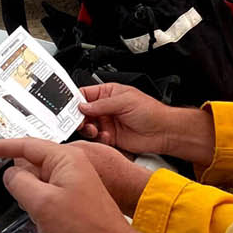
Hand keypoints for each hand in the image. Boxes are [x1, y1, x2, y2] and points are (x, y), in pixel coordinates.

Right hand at [0, 138, 182, 232]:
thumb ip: (19, 183)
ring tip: (41, 213)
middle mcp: (70, 166)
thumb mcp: (42, 202)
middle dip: (19, 180)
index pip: (25, 144)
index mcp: (65, 158)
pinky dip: (39, 205)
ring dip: (31, 196)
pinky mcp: (72, 196)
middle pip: (31, 163)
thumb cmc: (87, 226)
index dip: (0, 146)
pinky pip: (46, 194)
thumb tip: (10, 174)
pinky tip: (46, 220)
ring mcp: (72, 181)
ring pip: (37, 181)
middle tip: (14, 194)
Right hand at [78, 83, 215, 163]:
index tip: (69, 108)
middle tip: (81, 122)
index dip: (75, 101)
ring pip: (87, 127)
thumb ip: (102, 104)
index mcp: (108, 93)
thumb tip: (82, 106)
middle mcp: (106, 108)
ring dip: (89, 129)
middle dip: (79, 118)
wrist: (163, 132)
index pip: (85, 94)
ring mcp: (107, 123)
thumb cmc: (151, 111)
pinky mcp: (110, 137)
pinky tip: (107, 137)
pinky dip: (99, 139)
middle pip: (82, 112)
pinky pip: (96, 138)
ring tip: (96, 130)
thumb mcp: (125, 101)